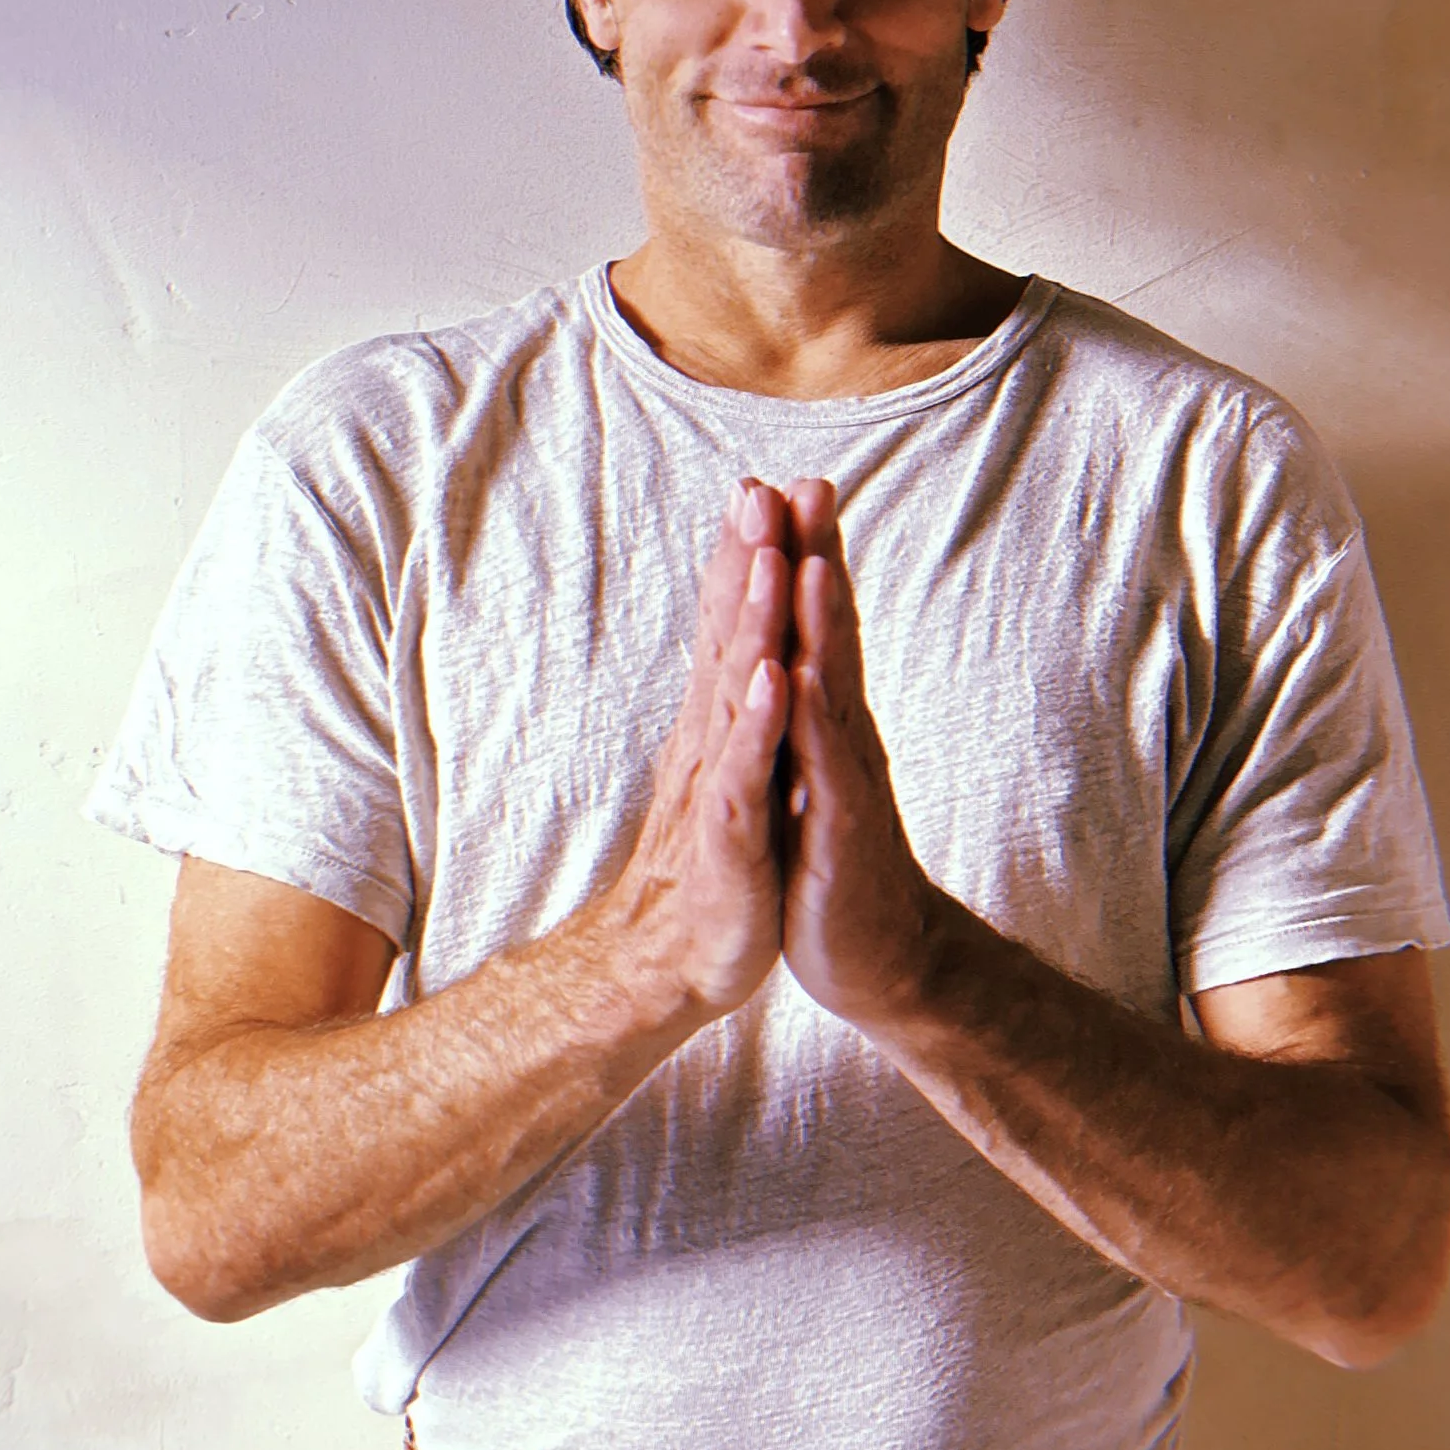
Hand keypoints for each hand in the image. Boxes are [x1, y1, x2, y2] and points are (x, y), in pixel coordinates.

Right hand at [602, 480, 791, 1021]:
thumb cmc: (716, 865)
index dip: (746, 558)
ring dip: (751, 623)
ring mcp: (719, 786)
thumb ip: (731, 706)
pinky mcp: (730, 839)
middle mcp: (713, 742)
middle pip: (729, 638)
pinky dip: (758, 726)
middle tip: (758, 489)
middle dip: (748, 562)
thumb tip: (743, 644)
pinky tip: (772, 681)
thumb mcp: (729, 773)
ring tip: (769, 558)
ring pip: (735, 691)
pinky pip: (744, 774)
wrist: (678, 964)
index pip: (731, 627)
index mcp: (722, 724)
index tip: (762, 486)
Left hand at [778, 479, 941, 1025]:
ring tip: (808, 559)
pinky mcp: (839, 835)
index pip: (817, 628)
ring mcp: (846, 784)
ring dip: (821, 625)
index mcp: (829, 724)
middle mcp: (844, 739)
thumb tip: (794, 649)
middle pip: (831, 635)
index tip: (784, 485)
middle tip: (804, 484)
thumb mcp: (815, 776)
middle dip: (816, 559)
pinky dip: (810, 725)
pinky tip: (799, 680)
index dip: (803, 557)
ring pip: (831, 690)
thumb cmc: (838, 866)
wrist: (882, 962)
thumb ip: (811, 712)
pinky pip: (823, 771)